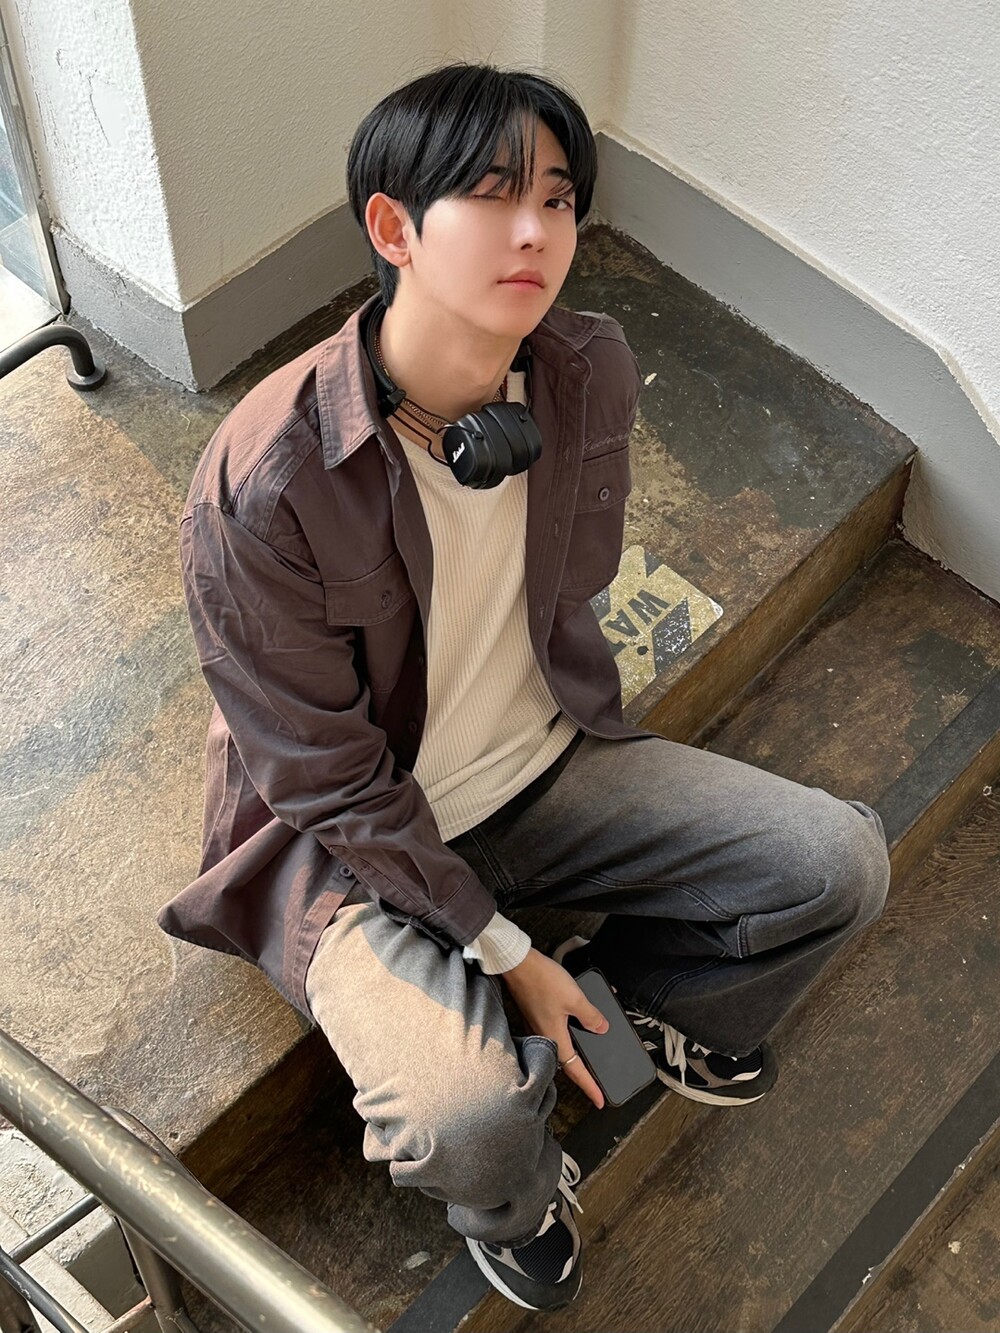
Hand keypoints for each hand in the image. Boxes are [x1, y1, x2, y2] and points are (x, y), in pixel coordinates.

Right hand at [501, 948, 609, 1108]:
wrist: (518, 963)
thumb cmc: (541, 980)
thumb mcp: (575, 998)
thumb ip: (591, 1016)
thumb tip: (602, 1028)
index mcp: (555, 1038)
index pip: (576, 1071)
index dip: (590, 1087)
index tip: (600, 1100)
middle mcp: (544, 1036)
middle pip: (566, 1063)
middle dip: (582, 1075)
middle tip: (596, 1084)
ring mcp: (537, 1026)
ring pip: (560, 1048)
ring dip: (575, 1055)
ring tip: (587, 1059)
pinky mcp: (535, 1015)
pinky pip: (554, 1033)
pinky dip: (567, 1036)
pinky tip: (574, 1026)